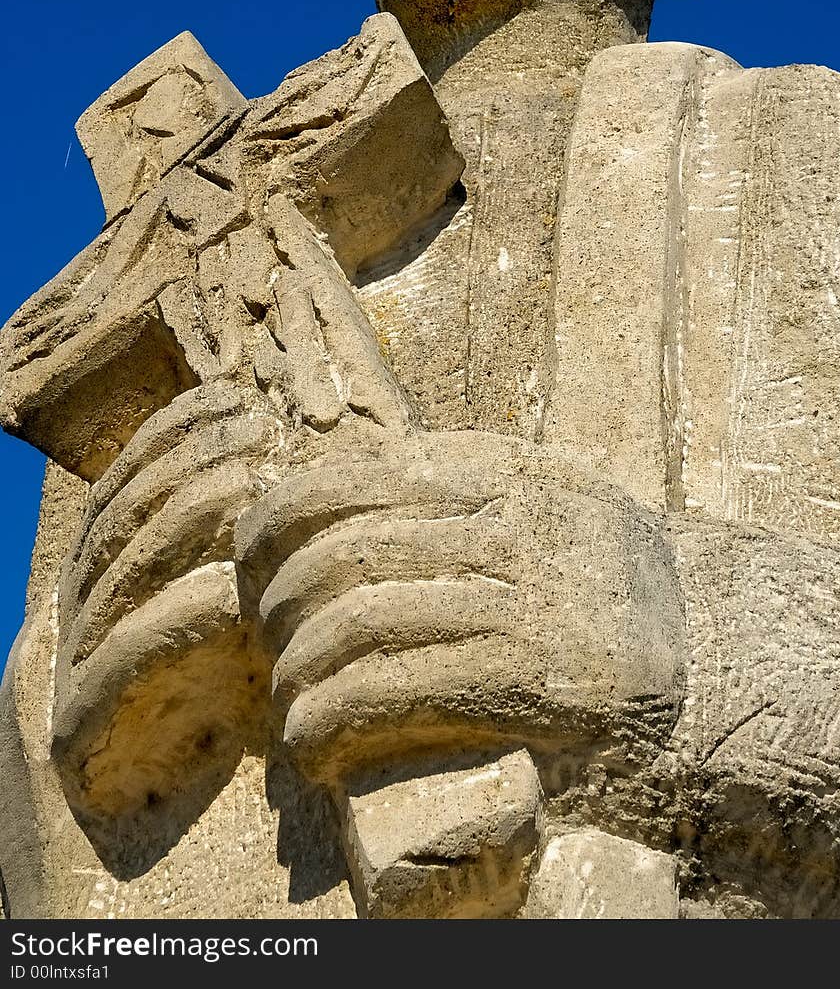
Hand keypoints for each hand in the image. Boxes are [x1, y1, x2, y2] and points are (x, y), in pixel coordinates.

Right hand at [50, 379, 277, 814]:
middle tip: (255, 433)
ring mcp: (55, 694)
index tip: (236, 399)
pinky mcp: (62, 758)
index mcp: (101, 601)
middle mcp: (66, 637)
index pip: (124, 493)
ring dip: (180, 524)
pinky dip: (172, 622)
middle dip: (184, 464)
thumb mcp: (249, 655)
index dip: (173, 437)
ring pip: (109, 581)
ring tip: (250, 489)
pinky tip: (233, 598)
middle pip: (114, 525)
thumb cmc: (244, 782)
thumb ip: (252, 584)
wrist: (182, 917)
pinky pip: (111, 667)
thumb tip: (305, 489)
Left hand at [236, 429, 686, 784]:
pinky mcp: (531, 676)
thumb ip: (461, 486)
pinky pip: (391, 687)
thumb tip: (332, 489)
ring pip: (355, 619)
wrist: (717, 661)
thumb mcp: (544, 504)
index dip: (274, 518)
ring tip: (289, 704)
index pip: (349, 476)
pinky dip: (330, 717)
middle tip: (267, 642)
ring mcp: (524, 596)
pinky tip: (316, 741)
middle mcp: (512, 520)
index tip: (248, 560)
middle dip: (274, 604)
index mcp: (504, 469)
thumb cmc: (601, 588)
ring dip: (296, 672)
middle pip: (339, 549)